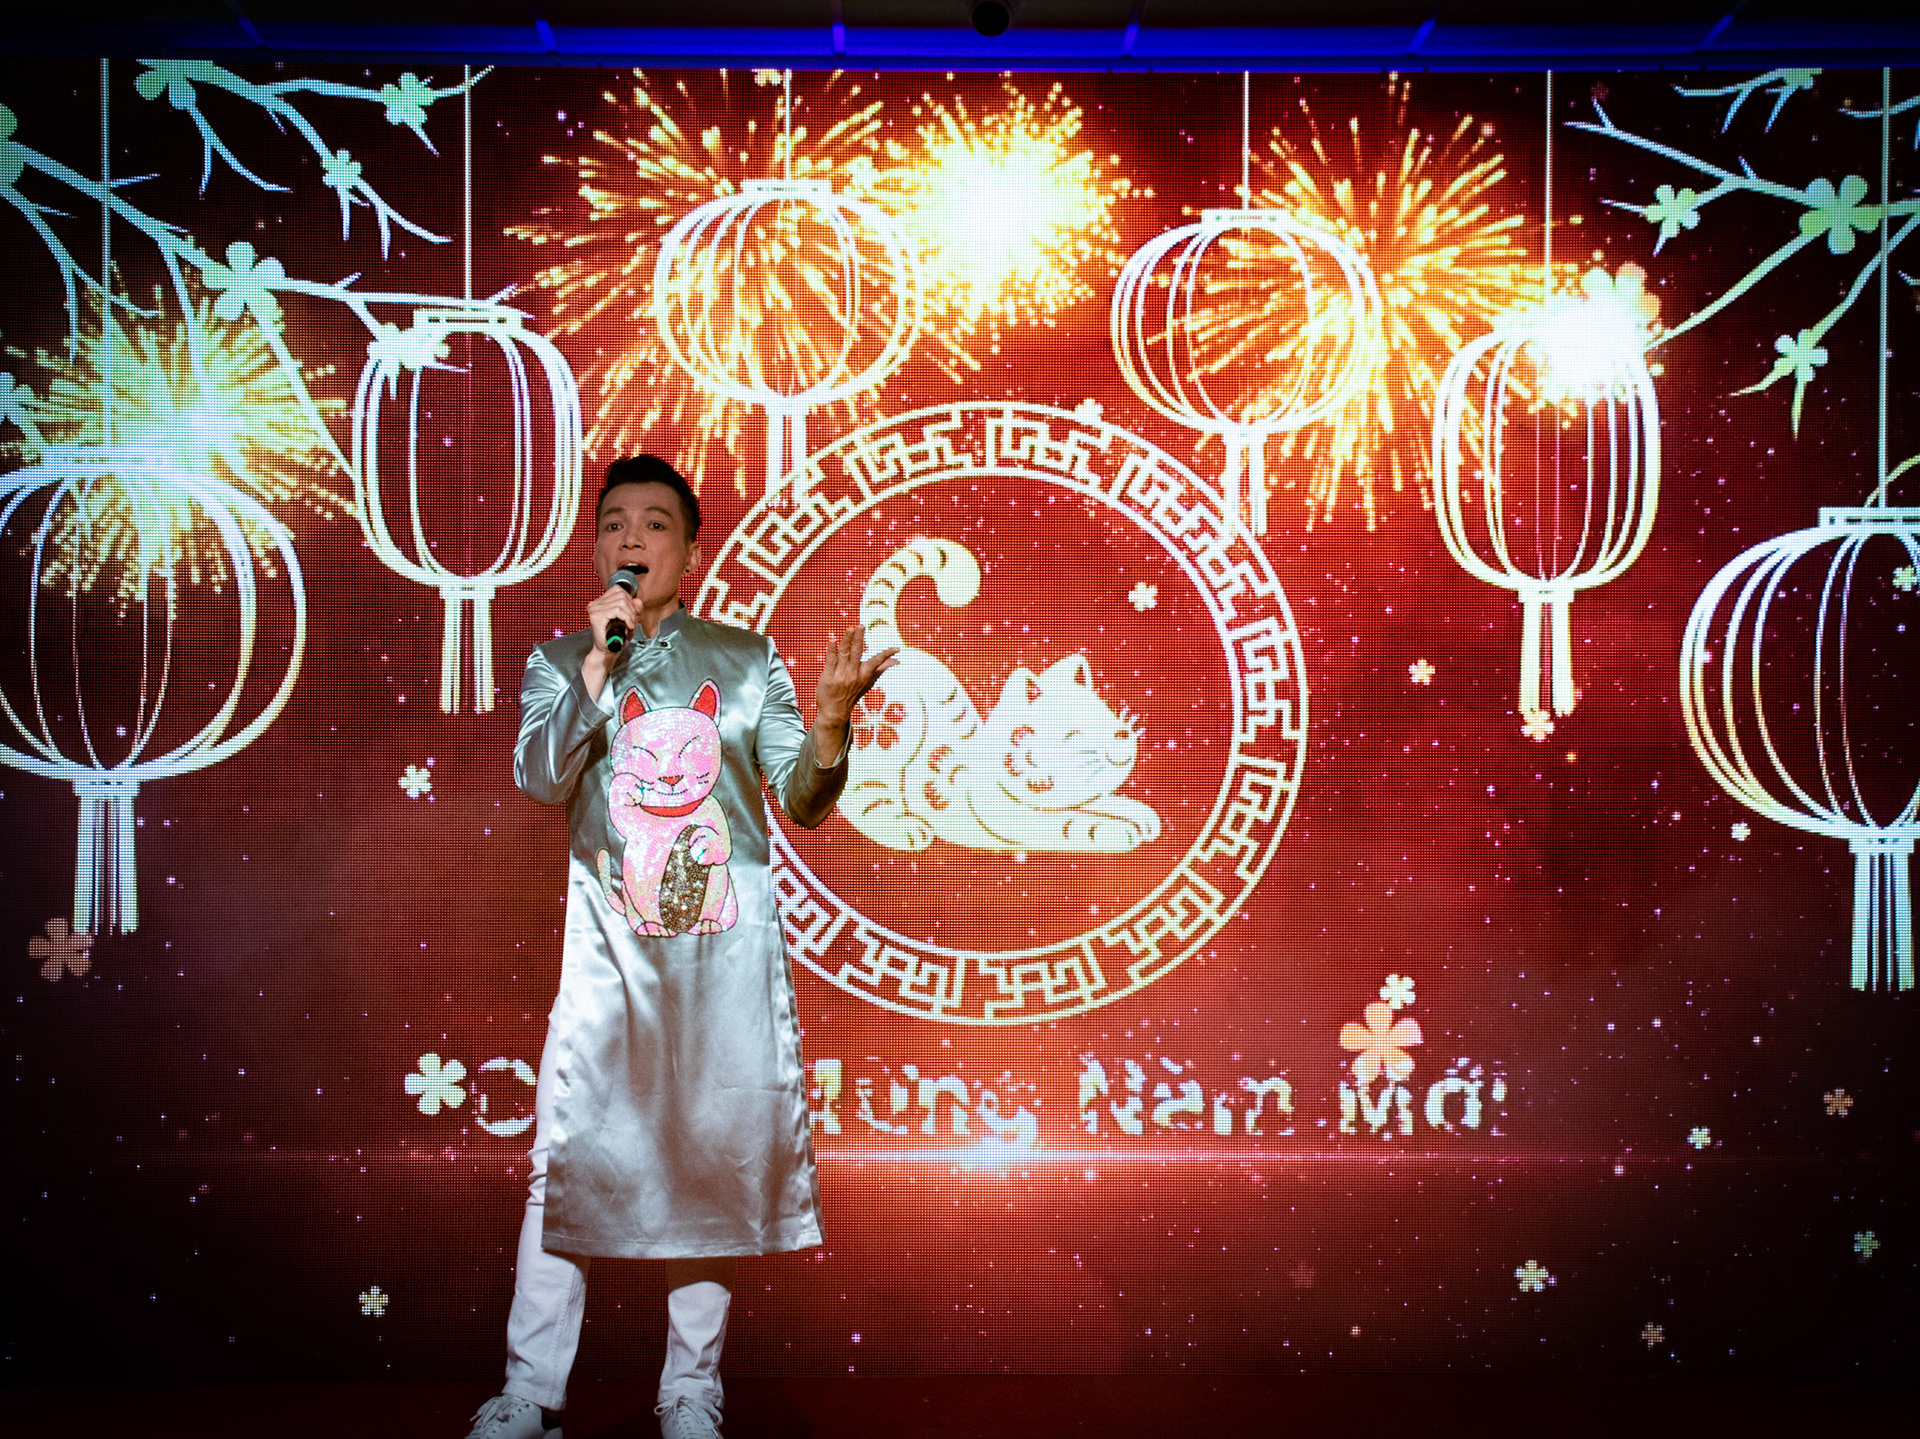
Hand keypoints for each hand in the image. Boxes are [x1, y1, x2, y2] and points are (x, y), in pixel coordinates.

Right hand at [580, 583, 641, 700]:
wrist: (608, 652)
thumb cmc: (616, 637)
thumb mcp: (629, 620)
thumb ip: (634, 609)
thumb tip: (637, 600)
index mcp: (600, 602)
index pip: (618, 590)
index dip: (629, 600)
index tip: (631, 614)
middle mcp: (595, 604)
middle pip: (621, 595)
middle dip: (632, 609)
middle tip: (632, 622)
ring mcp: (594, 609)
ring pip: (621, 602)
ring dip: (630, 615)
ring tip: (630, 625)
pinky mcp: (596, 616)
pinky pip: (617, 610)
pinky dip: (627, 618)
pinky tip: (628, 626)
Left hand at [814, 624, 898, 728]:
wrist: (835, 711)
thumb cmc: (853, 692)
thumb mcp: (869, 681)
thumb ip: (881, 668)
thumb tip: (897, 660)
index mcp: (864, 674)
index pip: (877, 661)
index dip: (887, 655)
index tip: (897, 648)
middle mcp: (853, 674)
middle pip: (856, 652)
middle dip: (859, 639)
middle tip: (861, 626)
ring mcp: (840, 675)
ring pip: (844, 654)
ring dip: (846, 640)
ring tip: (850, 628)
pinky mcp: (828, 676)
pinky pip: (830, 661)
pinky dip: (831, 650)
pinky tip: (833, 640)